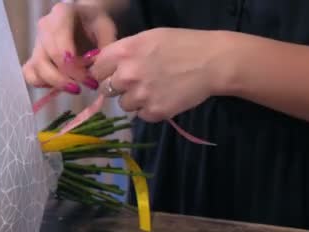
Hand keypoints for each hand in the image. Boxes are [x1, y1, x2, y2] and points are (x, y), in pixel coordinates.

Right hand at [22, 3, 116, 92]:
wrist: (84, 19)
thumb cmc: (95, 24)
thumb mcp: (106, 30)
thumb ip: (104, 50)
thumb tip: (96, 73)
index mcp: (61, 14)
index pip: (59, 43)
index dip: (71, 66)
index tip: (88, 79)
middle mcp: (44, 27)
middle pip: (44, 59)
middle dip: (63, 79)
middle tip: (81, 87)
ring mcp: (36, 43)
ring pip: (35, 69)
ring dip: (54, 83)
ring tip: (74, 88)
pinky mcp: (33, 57)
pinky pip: (30, 74)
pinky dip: (43, 84)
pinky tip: (60, 85)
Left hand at [90, 28, 227, 121]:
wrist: (212, 62)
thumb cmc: (181, 45)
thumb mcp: (147, 39)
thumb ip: (122, 52)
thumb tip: (102, 67)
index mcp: (123, 52)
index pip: (96, 70)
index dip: (104, 73)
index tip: (112, 74)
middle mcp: (126, 75)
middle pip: (107, 89)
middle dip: (119, 87)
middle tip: (138, 81)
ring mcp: (139, 95)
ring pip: (123, 105)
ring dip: (134, 100)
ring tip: (154, 89)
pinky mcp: (153, 112)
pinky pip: (141, 115)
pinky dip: (150, 110)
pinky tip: (164, 97)